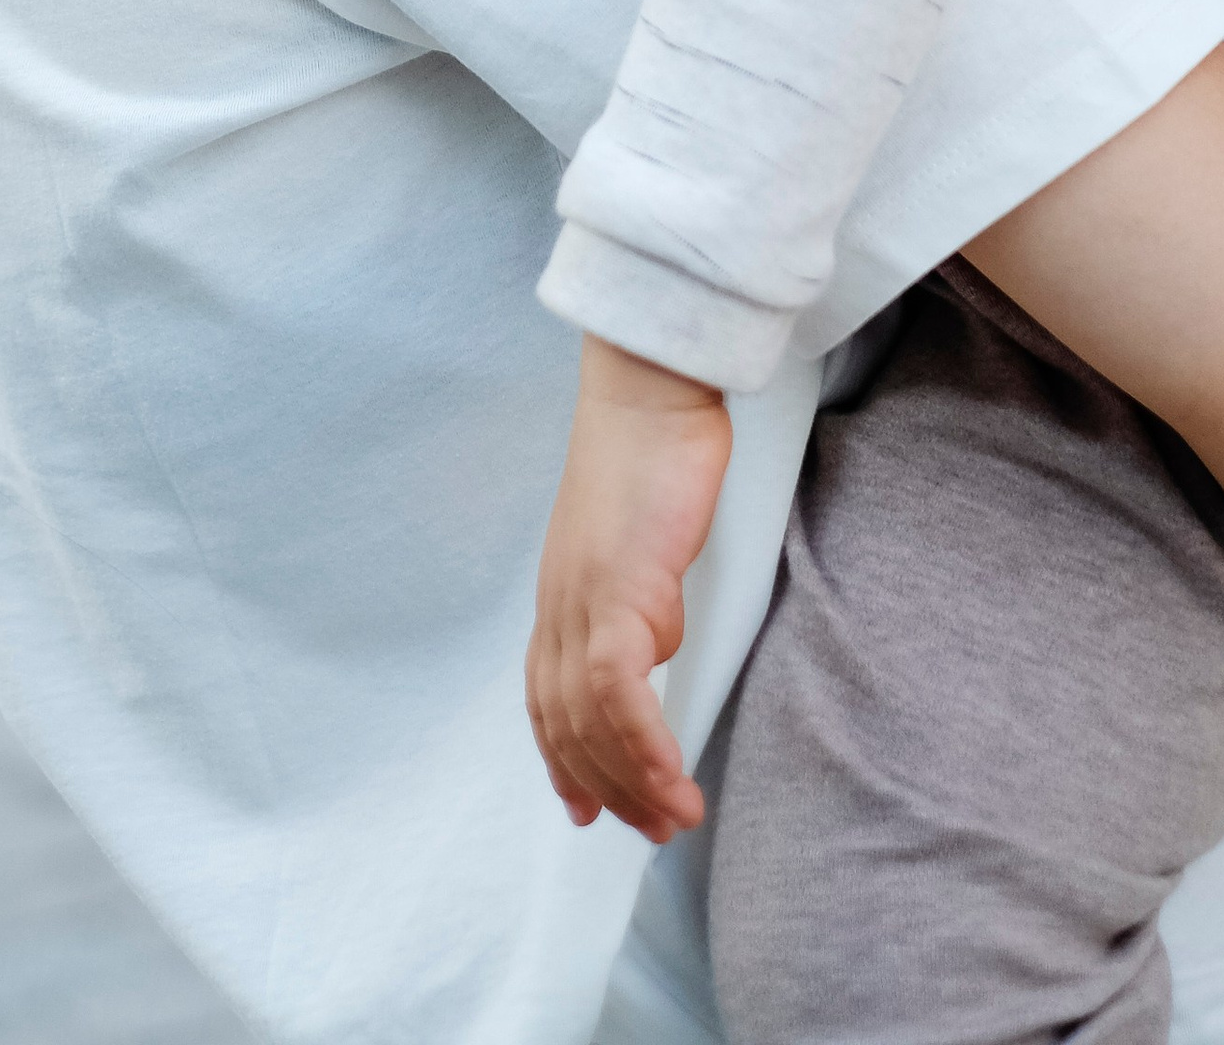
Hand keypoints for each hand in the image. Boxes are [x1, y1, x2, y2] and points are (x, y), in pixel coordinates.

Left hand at [526, 338, 731, 842]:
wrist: (649, 393)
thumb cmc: (652, 455)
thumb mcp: (642, 545)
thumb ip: (640, 597)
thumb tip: (656, 643)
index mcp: (562, 594)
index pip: (547, 697)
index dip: (563, 759)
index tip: (585, 807)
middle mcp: (560, 604)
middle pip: (565, 722)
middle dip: (606, 786)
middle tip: (651, 829)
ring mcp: (583, 599)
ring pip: (591, 718)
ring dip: (634, 780)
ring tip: (676, 817)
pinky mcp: (618, 588)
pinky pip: (618, 688)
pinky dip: (642, 741)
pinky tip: (671, 773)